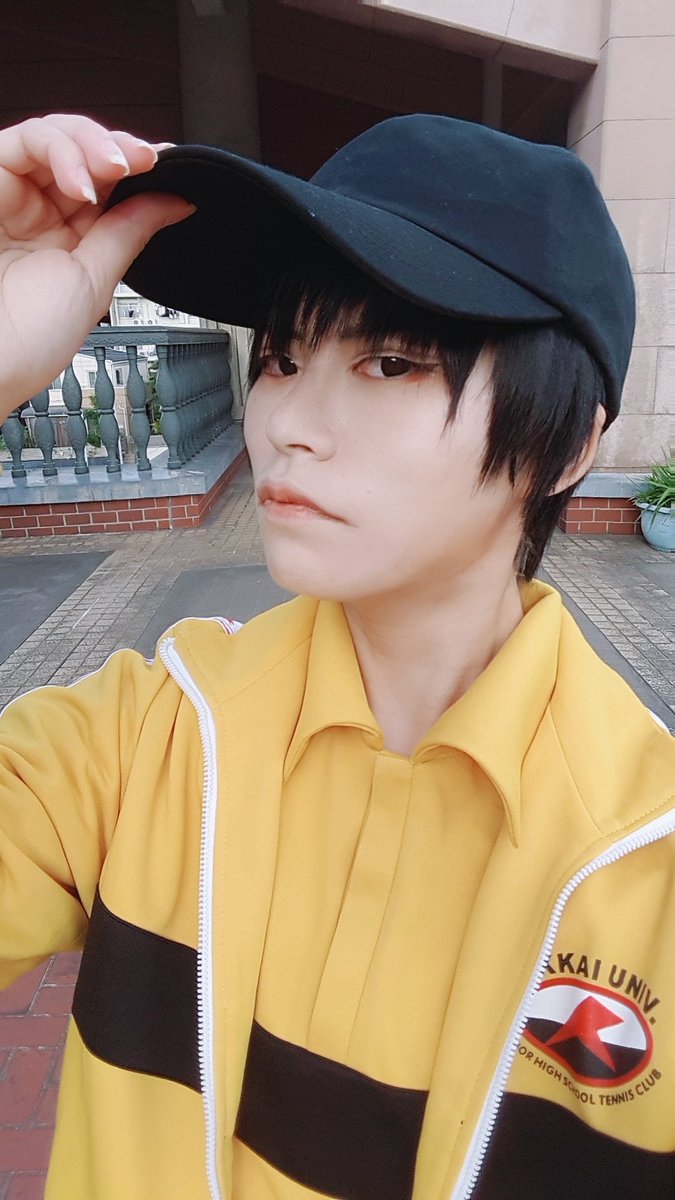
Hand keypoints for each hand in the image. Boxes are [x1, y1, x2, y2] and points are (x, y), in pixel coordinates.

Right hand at [0, 114, 192, 422]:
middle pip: (82, 152)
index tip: (167, 166)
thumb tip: (174, 201)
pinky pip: (25, 141)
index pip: (103, 184)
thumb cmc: (28, 339)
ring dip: (94, 145)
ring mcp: (10, 195)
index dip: (135, 168)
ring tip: (116, 169)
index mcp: (65, 238)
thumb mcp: (93, 281)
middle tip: (146, 161)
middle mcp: (36, 212)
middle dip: (120, 150)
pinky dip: (62, 150)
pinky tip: (83, 181)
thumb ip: (129, 233)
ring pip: (55, 136)